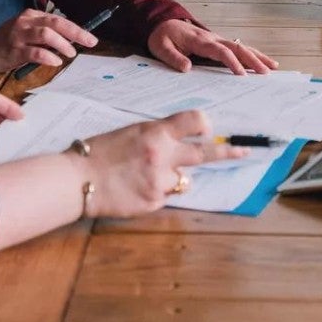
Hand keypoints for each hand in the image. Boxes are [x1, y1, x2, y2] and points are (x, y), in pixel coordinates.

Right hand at [0, 8, 99, 73]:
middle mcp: (25, 21)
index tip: (90, 39)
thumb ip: (45, 35)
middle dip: (76, 32)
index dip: (76, 29)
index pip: (58, 19)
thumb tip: (71, 42)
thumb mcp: (27, 33)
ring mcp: (18, 35)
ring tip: (71, 53)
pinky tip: (55, 61)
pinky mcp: (13, 49)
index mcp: (31, 16)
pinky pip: (34, 51)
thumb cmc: (8, 43)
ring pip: (46, 34)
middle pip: (55, 22)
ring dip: (62, 44)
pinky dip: (47, 56)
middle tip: (89, 42)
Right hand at [76, 110, 245, 216]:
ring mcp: (161, 181)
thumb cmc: (99, 152)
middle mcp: (164, 155)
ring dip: (173, 177)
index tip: (211, 128)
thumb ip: (157, 137)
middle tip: (244, 152)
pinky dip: (156, 192)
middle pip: (206, 153)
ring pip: (184, 179)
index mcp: (156, 132)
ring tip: (144, 175)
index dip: (205, 124)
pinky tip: (135, 188)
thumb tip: (178, 141)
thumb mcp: (130, 133)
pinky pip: (166, 195)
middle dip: (228, 152)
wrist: (78, 179)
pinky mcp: (155, 201)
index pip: (194, 121)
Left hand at [147, 19, 277, 74]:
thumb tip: (187, 68)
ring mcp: (216, 39)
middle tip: (266, 72)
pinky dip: (251, 54)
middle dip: (253, 59)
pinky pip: (237, 48)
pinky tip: (262, 62)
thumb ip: (173, 57)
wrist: (162, 22)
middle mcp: (212, 38)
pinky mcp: (217, 43)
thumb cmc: (162, 36)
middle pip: (237, 47)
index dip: (232, 62)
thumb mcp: (161, 47)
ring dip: (257, 56)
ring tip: (272, 67)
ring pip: (241, 46)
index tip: (241, 75)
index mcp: (199, 40)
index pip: (220, 51)